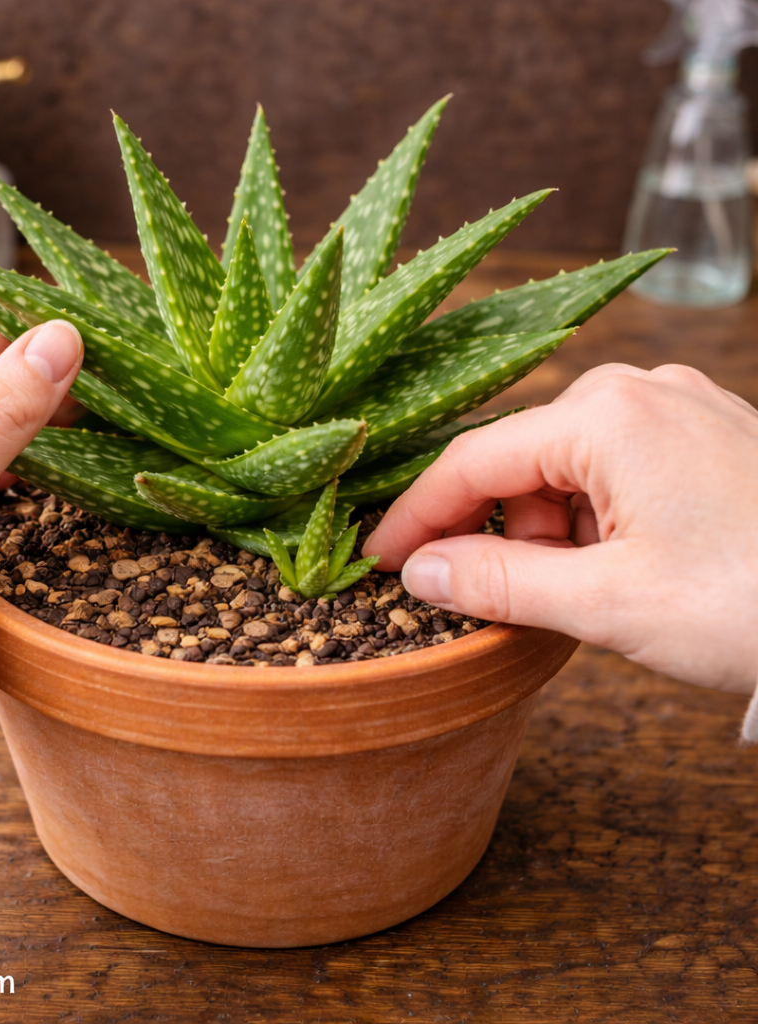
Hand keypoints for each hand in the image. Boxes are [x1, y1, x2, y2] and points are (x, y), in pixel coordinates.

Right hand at [363, 364, 757, 693]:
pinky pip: (613, 470)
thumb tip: (419, 571)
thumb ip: (498, 582)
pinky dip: (593, 521)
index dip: (416, 518)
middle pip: (518, 462)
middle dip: (497, 533)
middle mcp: (637, 389)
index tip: (379, 562)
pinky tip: (619, 567)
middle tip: (503, 601)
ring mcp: (677, 406)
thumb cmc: (753, 602)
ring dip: (549, 533)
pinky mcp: (705, 434)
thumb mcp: (607, 603)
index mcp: (605, 413)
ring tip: (585, 593)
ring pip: (564, 468)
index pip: (471, 462)